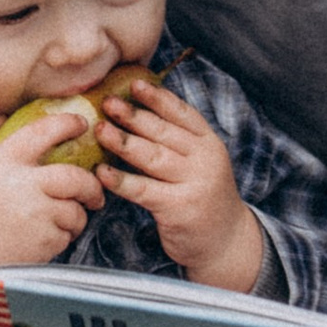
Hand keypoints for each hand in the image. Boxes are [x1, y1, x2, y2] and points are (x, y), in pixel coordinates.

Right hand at [0, 111, 106, 268]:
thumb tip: (2, 116)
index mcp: (4, 162)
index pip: (43, 131)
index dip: (68, 123)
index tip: (82, 124)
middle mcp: (23, 186)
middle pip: (76, 177)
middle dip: (91, 184)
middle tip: (93, 191)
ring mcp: (36, 217)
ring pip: (75, 211)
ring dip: (75, 216)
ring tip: (65, 219)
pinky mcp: (42, 244)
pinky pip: (66, 236)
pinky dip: (62, 237)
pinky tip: (45, 237)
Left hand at [96, 77, 264, 291]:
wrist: (226, 243)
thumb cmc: (204, 199)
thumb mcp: (202, 165)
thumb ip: (179, 143)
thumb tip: (137, 116)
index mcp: (209, 144)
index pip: (182, 114)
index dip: (158, 97)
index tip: (135, 84)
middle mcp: (204, 160)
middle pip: (163, 132)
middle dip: (133, 115)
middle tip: (108, 103)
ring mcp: (193, 184)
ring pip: (152, 156)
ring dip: (123, 141)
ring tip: (100, 129)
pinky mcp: (178, 208)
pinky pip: (143, 189)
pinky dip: (121, 180)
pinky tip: (102, 172)